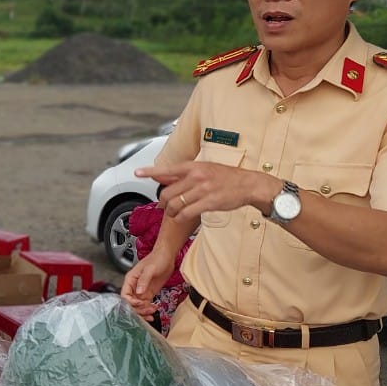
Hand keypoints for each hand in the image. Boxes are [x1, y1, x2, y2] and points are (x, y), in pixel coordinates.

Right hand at [120, 248, 175, 320]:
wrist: (167, 257)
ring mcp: (141, 291)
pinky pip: (145, 305)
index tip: (141, 303)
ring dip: (143, 311)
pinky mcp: (148, 294)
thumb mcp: (150, 269)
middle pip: (130, 303)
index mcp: (130, 280)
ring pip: (138, 306)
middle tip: (148, 310)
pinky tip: (154, 310)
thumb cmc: (157, 259)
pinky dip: (148, 309)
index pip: (125, 295)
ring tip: (152, 312)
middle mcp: (134, 287)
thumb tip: (139, 292)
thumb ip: (143, 280)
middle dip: (138, 309)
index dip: (131, 302)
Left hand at [137, 160, 268, 222]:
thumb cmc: (227, 177)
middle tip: (164, 207)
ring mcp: (203, 189)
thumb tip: (161, 175)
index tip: (137, 172)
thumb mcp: (204, 169)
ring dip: (171, 213)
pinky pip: (187, 213)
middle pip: (168, 192)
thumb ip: (182, 174)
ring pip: (176, 204)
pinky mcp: (209, 202)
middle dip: (163, 203)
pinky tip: (182, 218)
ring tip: (174, 214)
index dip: (150, 172)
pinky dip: (181, 218)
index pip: (167, 169)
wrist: (249, 184)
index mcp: (194, 167)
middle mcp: (197, 176)